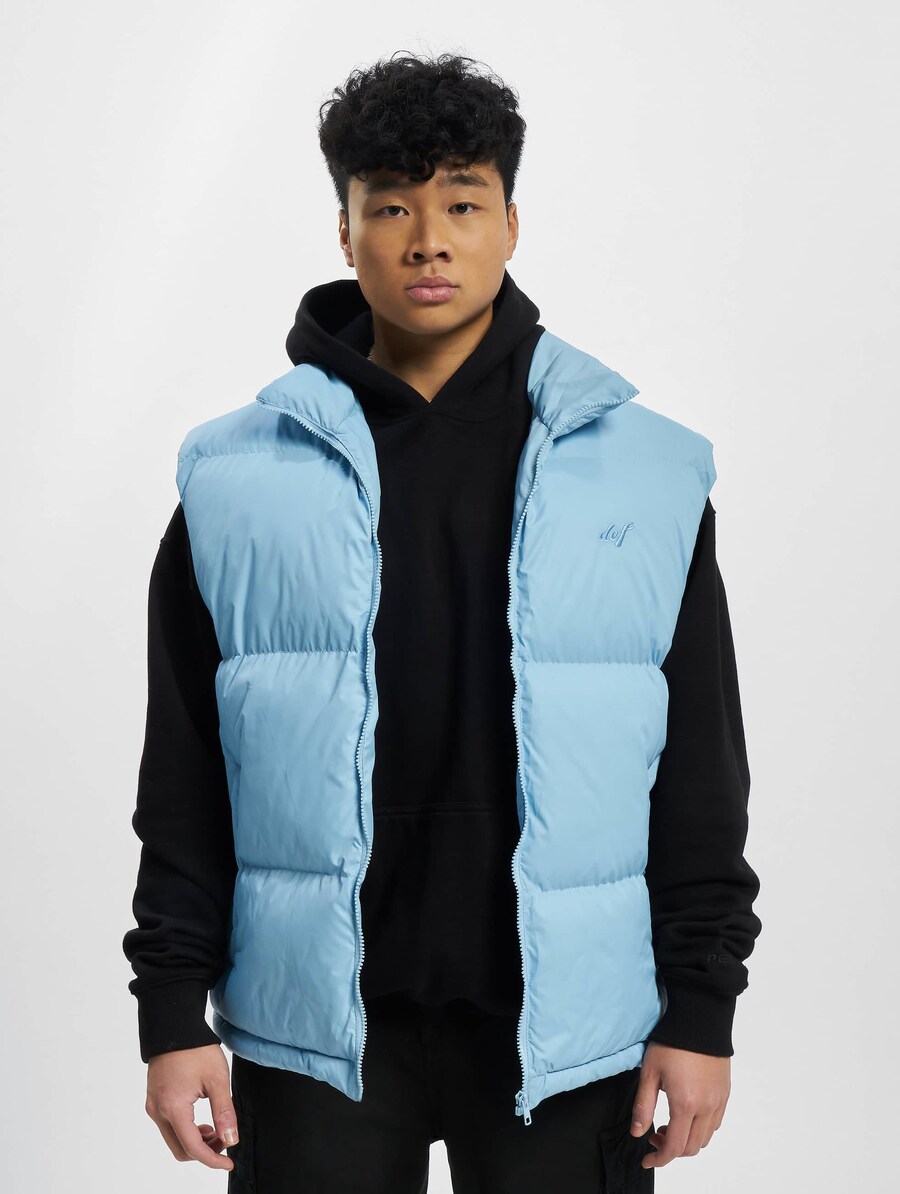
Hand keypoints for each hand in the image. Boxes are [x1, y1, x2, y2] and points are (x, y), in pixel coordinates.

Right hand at [144, 1043, 237, 1169]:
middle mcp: (157, 1111)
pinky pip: (168, 1126)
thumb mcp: (216, 1079)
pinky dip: (186, 1130)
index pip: (192, 1147)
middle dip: (205, 1151)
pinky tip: (202, 1121)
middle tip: (226, 1139)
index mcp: (172, 1108)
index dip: (213, 1159)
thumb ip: (224, 1112)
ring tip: (216, 1128)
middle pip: (181, 1149)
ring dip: (196, 1141)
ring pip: (174, 1139)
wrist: (175, 1026)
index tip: (229, 1161)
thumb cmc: (196, 1049)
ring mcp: (153, 1106)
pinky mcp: (154, 1100)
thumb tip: (231, 1140)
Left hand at [629, 1041, 730, 1168]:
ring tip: (669, 1124)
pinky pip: (715, 1123)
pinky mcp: (724, 1093)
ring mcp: (718, 1101)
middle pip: (691, 1147)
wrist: (700, 1019)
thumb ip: (643, 1106)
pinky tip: (686, 1114)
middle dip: (671, 1149)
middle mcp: (706, 1107)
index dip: (660, 1159)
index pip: (675, 1146)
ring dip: (686, 1140)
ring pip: (705, 1138)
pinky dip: (701, 1129)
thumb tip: (638, 1133)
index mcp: (685, 1103)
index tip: (647, 1159)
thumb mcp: (650, 1072)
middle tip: (653, 1135)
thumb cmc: (672, 1043)